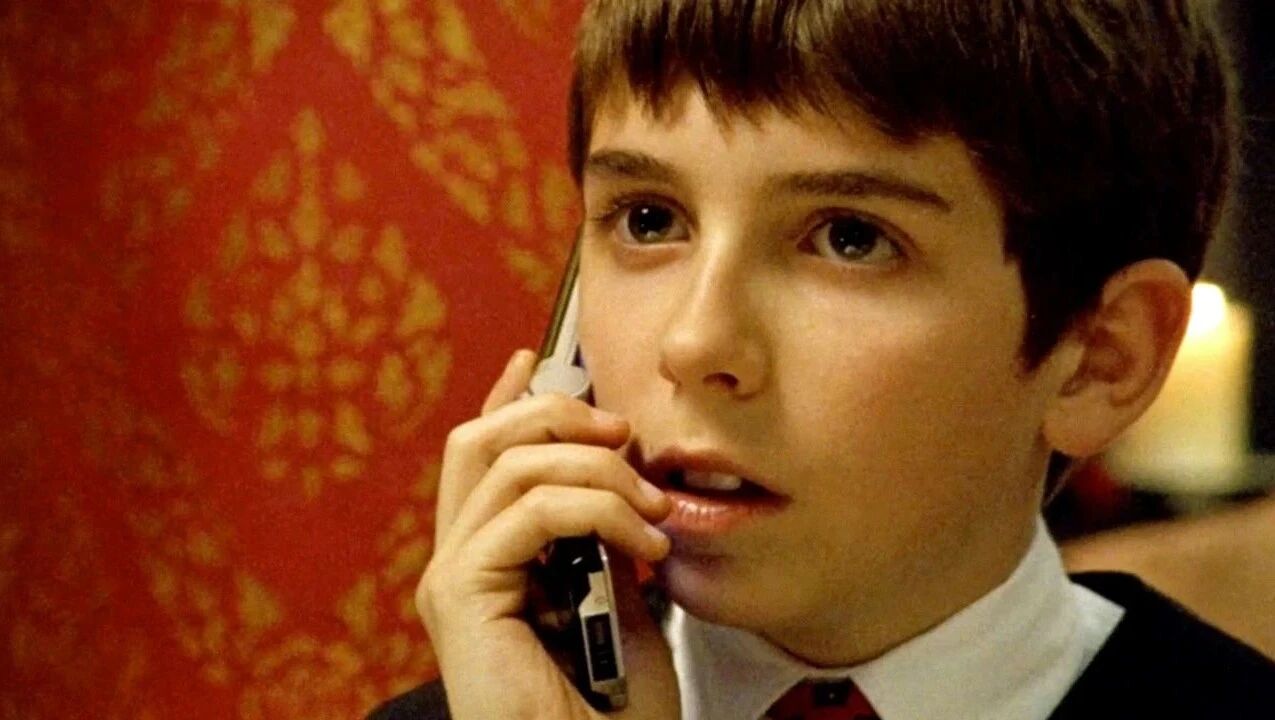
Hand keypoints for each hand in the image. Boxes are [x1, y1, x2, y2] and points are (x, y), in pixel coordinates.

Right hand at [416, 349, 680, 719]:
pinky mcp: (458, 596)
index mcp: (490, 560)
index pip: (484, 457)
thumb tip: (623, 476)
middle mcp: (458, 562)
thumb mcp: (624, 601)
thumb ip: (608, 539)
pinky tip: (642, 546)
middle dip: (556, 416)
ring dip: (598, 472)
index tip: (542, 357)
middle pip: (480, 440)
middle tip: (624, 435)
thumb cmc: (615, 711)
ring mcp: (451, 578)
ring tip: (653, 512)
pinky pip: (528, 512)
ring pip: (507, 464)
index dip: (509, 399)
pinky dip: (596, 511)